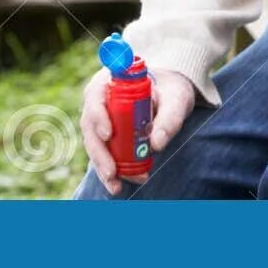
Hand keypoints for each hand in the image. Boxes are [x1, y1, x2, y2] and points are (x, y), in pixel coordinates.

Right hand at [80, 65, 196, 194]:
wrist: (171, 93)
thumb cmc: (172, 90)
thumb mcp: (177, 100)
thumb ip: (170, 118)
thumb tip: (156, 145)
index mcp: (111, 81)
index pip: (96, 96)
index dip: (98, 115)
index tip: (108, 134)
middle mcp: (100, 101)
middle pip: (90, 127)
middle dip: (100, 153)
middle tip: (112, 173)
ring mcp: (100, 120)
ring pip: (95, 145)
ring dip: (104, 167)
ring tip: (117, 186)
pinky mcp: (107, 137)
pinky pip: (104, 154)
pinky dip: (112, 170)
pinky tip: (120, 185)